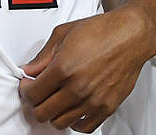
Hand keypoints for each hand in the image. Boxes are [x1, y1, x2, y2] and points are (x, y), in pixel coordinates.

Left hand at [18, 7, 155, 132]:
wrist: (129, 36)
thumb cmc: (100, 31)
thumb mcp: (62, 34)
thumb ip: (43, 56)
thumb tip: (30, 70)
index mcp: (63, 69)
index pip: (32, 94)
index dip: (26, 90)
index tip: (28, 84)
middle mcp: (77, 88)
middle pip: (43, 112)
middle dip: (35, 103)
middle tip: (38, 93)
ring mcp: (93, 101)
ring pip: (60, 123)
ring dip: (53, 113)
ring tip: (55, 99)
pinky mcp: (107, 108)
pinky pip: (84, 127)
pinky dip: (74, 121)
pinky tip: (72, 108)